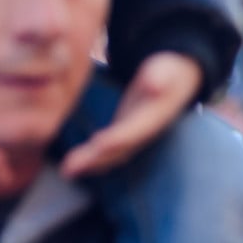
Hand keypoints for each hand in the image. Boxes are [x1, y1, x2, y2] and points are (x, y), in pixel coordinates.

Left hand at [60, 52, 201, 177]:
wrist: (176, 82)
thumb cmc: (169, 72)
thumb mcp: (166, 71)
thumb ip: (160, 78)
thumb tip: (155, 85)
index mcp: (154, 117)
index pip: (135, 130)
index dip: (118, 138)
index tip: (99, 144)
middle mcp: (144, 133)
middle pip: (121, 149)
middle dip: (97, 159)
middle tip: (70, 168)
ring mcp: (134, 137)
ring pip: (112, 155)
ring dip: (90, 164)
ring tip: (67, 171)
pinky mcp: (123, 136)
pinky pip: (107, 152)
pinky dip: (90, 160)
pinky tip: (71, 167)